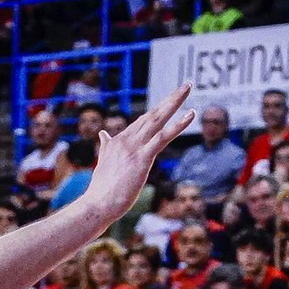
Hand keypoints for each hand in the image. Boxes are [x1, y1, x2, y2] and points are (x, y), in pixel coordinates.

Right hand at [77, 83, 195, 224]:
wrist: (97, 204)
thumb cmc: (101, 189)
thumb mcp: (104, 162)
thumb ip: (106, 146)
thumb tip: (102, 133)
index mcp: (119, 141)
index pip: (142, 121)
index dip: (158, 110)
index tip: (172, 101)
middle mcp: (127, 139)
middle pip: (153, 114)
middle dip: (171, 99)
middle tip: (187, 84)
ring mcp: (134, 148)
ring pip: (158, 119)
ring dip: (175, 101)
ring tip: (188, 87)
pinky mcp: (142, 158)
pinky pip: (163, 137)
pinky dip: (178, 124)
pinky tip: (191, 113)